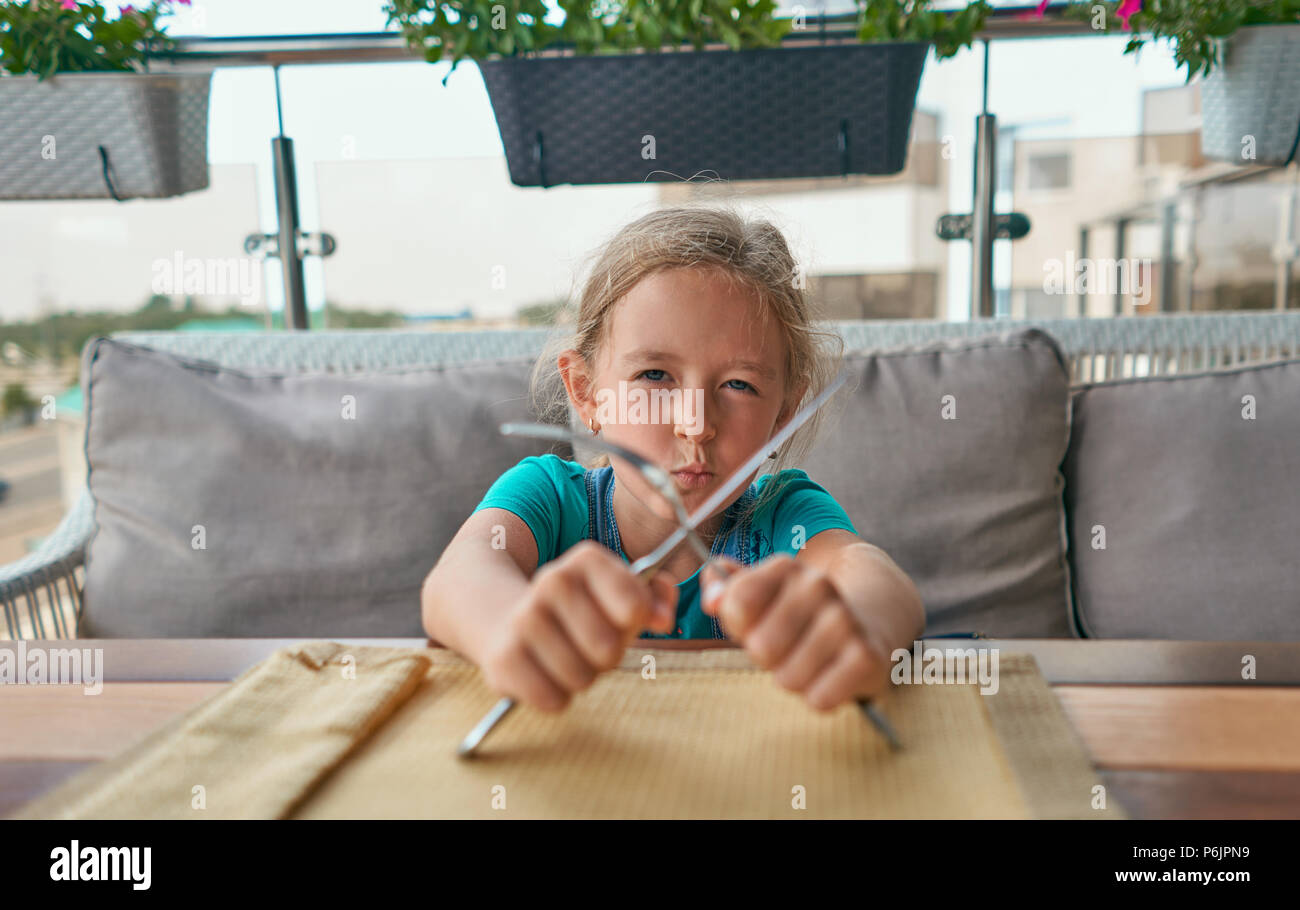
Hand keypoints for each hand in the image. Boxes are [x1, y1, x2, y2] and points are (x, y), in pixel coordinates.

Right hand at [481, 541, 677, 712]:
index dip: (636, 622)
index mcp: (586, 560)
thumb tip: (664, 618)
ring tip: (567, 659)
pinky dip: (555, 696)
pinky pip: (552, 698)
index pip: (634, 605)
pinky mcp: (503, 658)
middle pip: (608, 647)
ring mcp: (523, 619)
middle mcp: (551, 581)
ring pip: (581, 677)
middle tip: (592, 646)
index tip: (625, 619)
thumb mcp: (618, 594)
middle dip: (607, 656)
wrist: (506, 621)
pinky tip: (545, 675)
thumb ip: (653, 598)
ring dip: (581, 678)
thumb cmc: (579, 613)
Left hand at [701, 553, 890, 710]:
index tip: (755, 623)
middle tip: (786, 647)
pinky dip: (819, 695)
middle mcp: (819, 587)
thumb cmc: (798, 615)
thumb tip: (711, 600)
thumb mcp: (761, 595)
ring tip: (809, 661)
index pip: (738, 604)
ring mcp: (845, 620)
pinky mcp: (867, 656)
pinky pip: (819, 698)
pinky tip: (830, 676)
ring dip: (793, 678)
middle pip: (760, 647)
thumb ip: (726, 592)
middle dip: (766, 657)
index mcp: (787, 568)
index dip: (739, 625)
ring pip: (788, 678)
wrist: (869, 620)